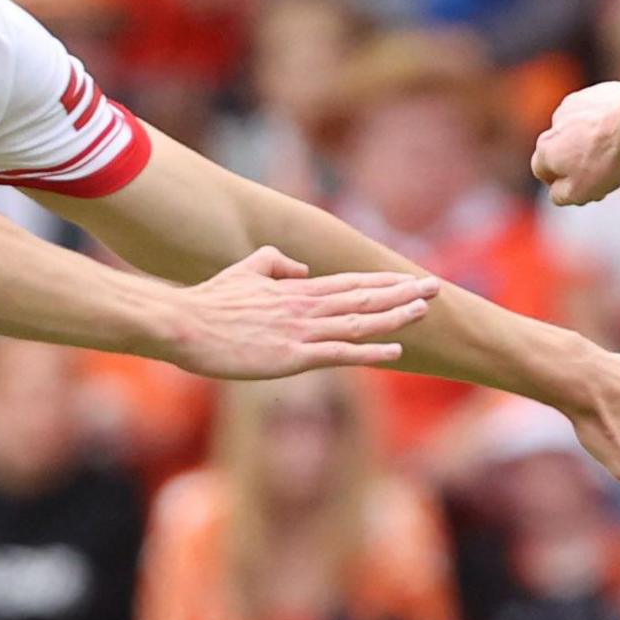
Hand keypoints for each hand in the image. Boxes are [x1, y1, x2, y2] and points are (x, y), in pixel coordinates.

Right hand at [156, 246, 434, 378]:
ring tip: (424, 310)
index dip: (383, 281)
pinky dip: (369, 350)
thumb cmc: (209, 302)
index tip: (411, 278)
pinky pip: (339, 353)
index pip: (349, 282)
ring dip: (394, 316)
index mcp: (295, 289)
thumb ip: (275, 263)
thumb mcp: (244, 271)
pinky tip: (394, 350)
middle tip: (436, 287)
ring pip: (358, 321)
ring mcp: (300, 331)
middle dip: (402, 293)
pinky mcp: (292, 356)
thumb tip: (300, 268)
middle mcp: (305, 306)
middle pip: (363, 297)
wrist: (184, 325)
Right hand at [532, 81, 619, 207]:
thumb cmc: (607, 158)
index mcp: (544, 149)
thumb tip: (555, 192)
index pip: (541, 171)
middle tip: (604, 172)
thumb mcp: (581, 192)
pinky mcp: (593, 93)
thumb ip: (560, 196)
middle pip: (560, 150)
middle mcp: (553, 125)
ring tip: (615, 148)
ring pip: (577, 129)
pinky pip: (594, 113)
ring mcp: (573, 106)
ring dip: (589, 140)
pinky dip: (603, 122)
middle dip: (577, 162)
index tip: (584, 186)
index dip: (560, 182)